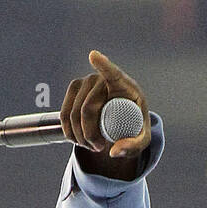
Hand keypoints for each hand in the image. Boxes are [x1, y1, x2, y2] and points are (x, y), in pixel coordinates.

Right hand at [59, 50, 150, 177]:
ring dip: (79, 137)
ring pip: (74, 114)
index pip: (112, 73)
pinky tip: (78, 140)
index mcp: (123, 85)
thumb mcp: (142, 139)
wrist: (122, 115)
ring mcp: (85, 81)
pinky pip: (64, 114)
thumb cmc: (135, 123)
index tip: (93, 56)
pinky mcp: (74, 88)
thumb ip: (133, 147)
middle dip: (89, 135)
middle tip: (99, 148)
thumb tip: (113, 152)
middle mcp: (101, 78)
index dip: (102, 65)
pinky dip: (69, 132)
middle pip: (88, 110)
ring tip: (92, 146)